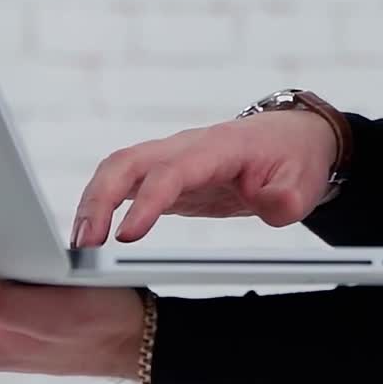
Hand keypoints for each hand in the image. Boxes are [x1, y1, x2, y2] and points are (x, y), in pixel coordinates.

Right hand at [71, 109, 339, 246]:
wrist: (290, 138)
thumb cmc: (293, 159)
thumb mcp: (303, 183)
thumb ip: (287, 196)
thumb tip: (272, 203)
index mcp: (217, 148)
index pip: (172, 172)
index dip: (146, 202)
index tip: (126, 236)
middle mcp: (183, 147)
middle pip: (127, 162)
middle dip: (98, 199)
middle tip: (83, 244)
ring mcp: (168, 158)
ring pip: (116, 169)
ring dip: (91, 202)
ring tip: (78, 244)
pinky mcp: (161, 174)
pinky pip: (121, 182)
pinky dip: (99, 204)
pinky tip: (88, 235)